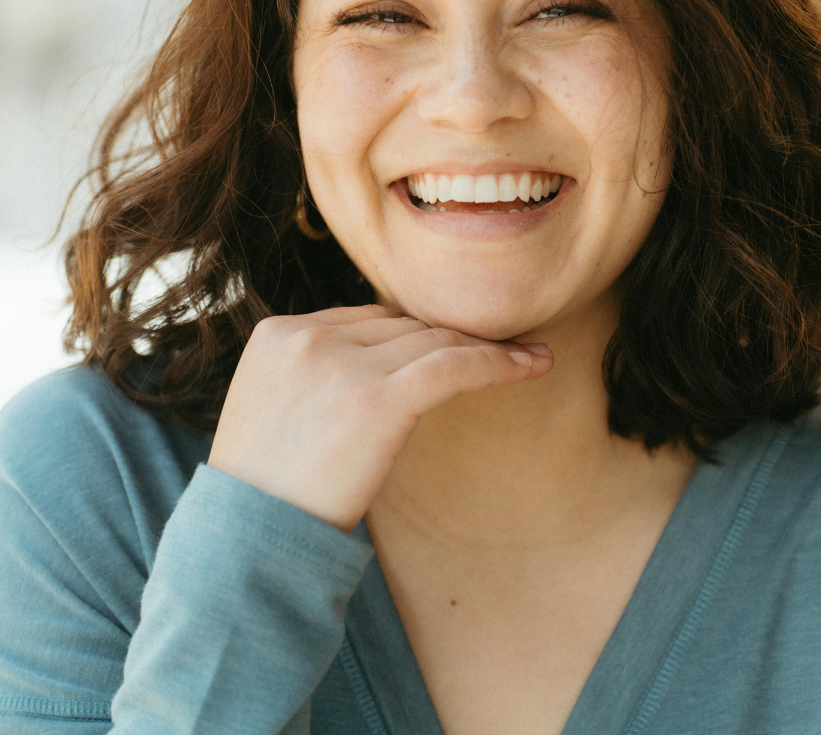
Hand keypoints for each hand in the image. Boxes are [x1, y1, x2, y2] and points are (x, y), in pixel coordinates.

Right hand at [207, 305, 552, 530]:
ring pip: (433, 340)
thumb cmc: (266, 488)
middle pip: (403, 325)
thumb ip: (318, 369)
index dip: (414, 336)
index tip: (453, 348)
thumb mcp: (274, 407)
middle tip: (499, 352)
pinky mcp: (376, 398)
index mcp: (278, 333)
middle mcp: (307, 337)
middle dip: (450, 341)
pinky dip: (499, 363)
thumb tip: (388, 355)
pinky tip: (533, 364)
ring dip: (484, 347)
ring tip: (527, 355)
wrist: (246, 545)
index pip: (368, 318)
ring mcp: (339, 364)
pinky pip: (454, 365)